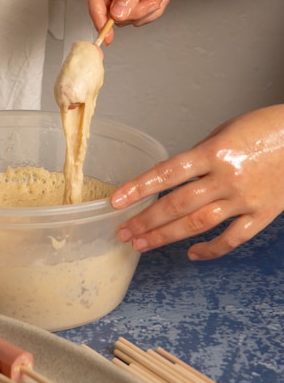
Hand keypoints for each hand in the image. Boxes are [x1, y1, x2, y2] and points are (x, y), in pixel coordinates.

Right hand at [85, 0, 197, 42]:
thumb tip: (116, 13)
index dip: (97, 11)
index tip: (105, 28)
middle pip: (105, 7)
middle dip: (133, 9)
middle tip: (152, 2)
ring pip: (121, 17)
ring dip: (144, 10)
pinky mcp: (130, 1)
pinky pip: (134, 19)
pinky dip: (150, 12)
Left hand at [111, 105, 283, 259]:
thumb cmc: (265, 128)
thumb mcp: (224, 131)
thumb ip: (198, 156)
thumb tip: (171, 175)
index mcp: (214, 153)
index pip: (167, 173)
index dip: (139, 188)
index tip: (117, 201)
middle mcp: (226, 178)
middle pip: (177, 205)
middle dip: (146, 221)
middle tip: (124, 232)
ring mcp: (244, 200)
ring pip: (198, 224)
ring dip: (166, 237)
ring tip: (142, 244)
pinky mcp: (263, 214)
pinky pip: (233, 239)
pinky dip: (211, 250)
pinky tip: (191, 254)